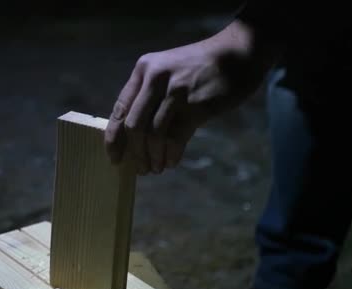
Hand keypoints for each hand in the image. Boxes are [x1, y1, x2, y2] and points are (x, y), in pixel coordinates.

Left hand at [104, 19, 280, 174]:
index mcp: (143, 70)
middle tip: (141, 169)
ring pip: (154, 135)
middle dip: (135, 153)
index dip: (113, 138)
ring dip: (154, 157)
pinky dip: (171, 154)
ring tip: (157, 168)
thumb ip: (150, 97)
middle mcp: (155, 78)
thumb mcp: (167, 72)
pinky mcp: (196, 105)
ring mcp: (175, 91)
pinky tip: (172, 161)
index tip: (114, 158)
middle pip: (134, 125)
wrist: (238, 54)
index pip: (120, 109)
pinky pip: (176, 137)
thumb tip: (134, 137)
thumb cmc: (201, 68)